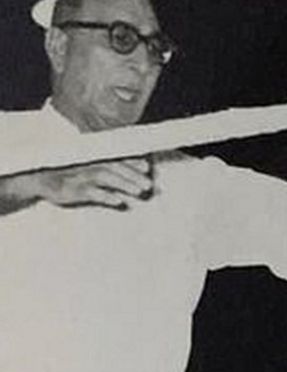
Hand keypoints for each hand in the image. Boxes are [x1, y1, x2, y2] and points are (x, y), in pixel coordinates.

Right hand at [3, 158, 152, 209]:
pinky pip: (91, 193)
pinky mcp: (71, 190)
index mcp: (93, 157)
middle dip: (132, 175)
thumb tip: (140, 169)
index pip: (115, 157)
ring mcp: (79, 176)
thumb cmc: (69, 173)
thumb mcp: (89, 167)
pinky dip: (105, 196)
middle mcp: (88, 164)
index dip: (131, 161)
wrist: (38, 178)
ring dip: (124, 184)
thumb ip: (112, 167)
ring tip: (139, 191)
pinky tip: (118, 201)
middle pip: (114, 167)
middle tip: (149, 185)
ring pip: (105, 177)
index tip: (147, 167)